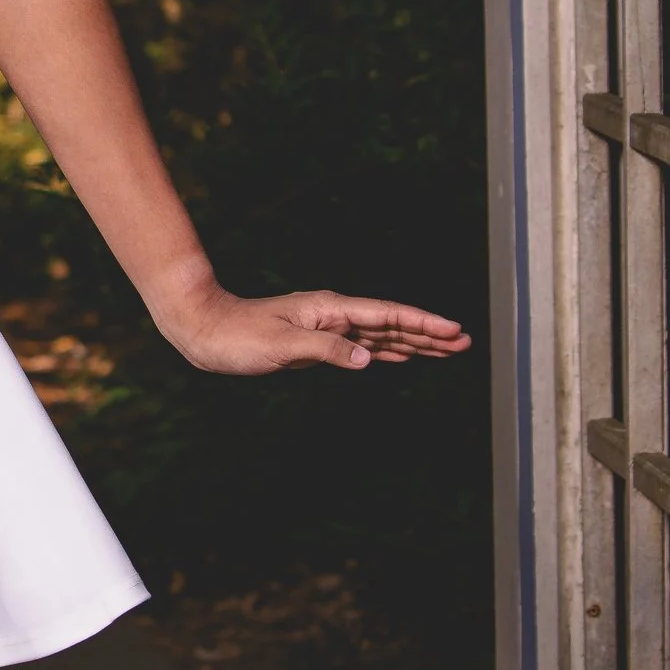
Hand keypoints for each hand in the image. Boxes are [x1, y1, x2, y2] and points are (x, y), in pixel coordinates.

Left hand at [154, 274, 471, 375]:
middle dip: (429, 334)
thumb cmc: (237, 336)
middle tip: (465, 343)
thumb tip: (369, 359)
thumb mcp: (281, 346)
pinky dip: (385, 351)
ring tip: (446, 350)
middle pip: (392, 324)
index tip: (454, 331)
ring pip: (380, 336)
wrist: (203, 330)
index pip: (387, 316)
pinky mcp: (315, 343)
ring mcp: (326, 328)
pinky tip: (399, 356)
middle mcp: (333, 315)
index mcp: (330, 309)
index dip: (423, 324)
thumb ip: (327, 350)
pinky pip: (362, 346)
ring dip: (413, 343)